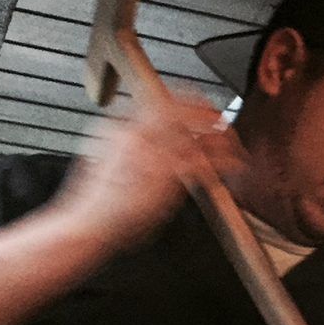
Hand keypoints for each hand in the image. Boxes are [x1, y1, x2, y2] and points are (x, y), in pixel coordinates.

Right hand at [49, 92, 248, 253]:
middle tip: (222, 121)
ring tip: (234, 142)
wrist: (89, 224)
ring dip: (219, 134)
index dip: (187, 101)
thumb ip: (130, 145)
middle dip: (206, 111)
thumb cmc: (99, 203)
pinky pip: (201, 159)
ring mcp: (149, 151)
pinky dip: (223, 160)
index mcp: (120, 127)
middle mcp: (134, 132)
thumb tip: (149, 140)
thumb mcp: (109, 161)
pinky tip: (234, 163)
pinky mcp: (163, 174)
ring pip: (194, 130)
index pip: (159, 100)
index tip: (203, 108)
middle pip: (178, 106)